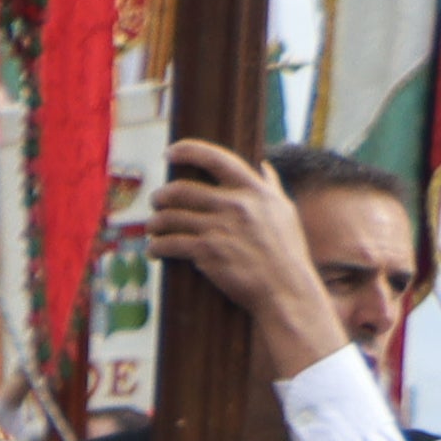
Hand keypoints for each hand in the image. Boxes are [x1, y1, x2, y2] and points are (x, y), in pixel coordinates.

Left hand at [154, 141, 347, 378]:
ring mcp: (220, 227)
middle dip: (161, 196)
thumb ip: (271, 187)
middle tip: (156, 202)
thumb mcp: (285, 212)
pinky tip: (154, 250)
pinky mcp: (206, 251)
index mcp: (256, 191)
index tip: (171, 152)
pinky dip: (155, 246)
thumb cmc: (287, 252)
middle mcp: (236, 204)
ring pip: (169, 217)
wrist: (285, 289)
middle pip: (182, 190)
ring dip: (155, 223)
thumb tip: (262, 165)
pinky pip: (167, 243)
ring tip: (153, 228)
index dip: (189, 150)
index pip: (218, 158)